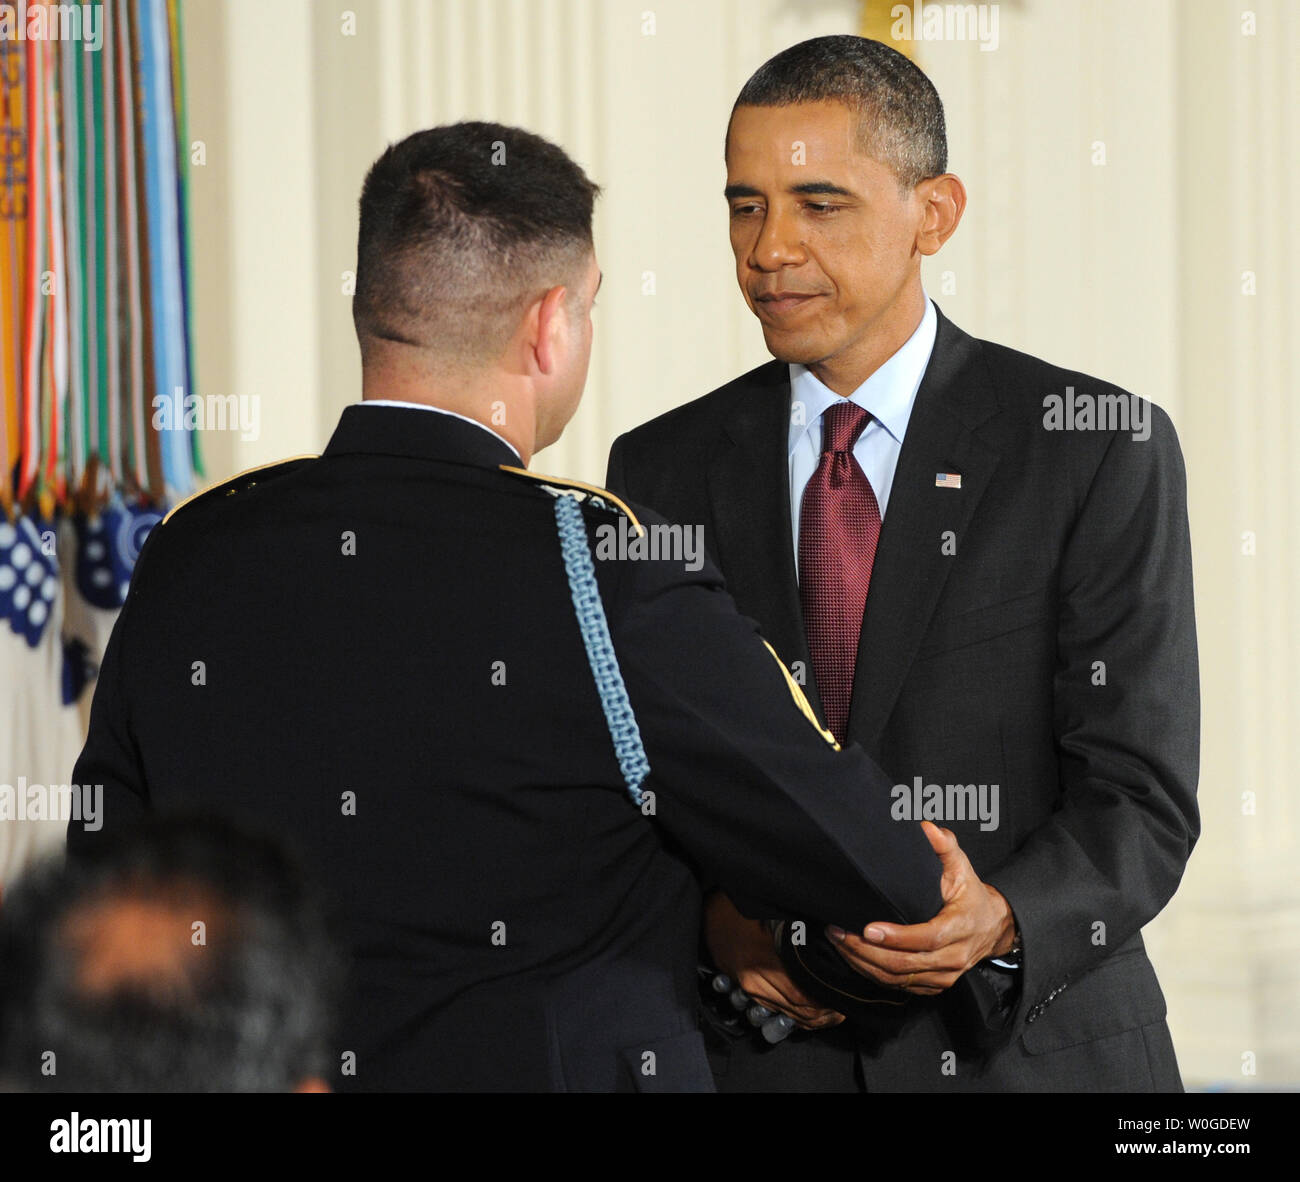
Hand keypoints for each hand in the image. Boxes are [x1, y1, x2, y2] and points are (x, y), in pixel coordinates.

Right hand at [705, 892, 844, 1029]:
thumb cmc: (739, 907)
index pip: (801, 997)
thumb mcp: (771, 914)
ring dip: (811, 1019)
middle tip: (843, 1010)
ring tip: (832, 1013)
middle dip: (823, 1015)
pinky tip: (809, 1010)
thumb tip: (828, 942)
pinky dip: (794, 1014)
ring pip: (786, 1014)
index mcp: (762, 963)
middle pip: (796, 1011)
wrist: (707, 913)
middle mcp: (755, 982)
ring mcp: (749, 988)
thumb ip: (796, 934)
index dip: (824, 1003)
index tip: (842, 1000)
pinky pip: (774, 1009)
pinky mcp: (746, 988)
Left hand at [827, 822, 1016, 995]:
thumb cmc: (971, 894)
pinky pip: (900, 987)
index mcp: (961, 927)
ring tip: (838, 942)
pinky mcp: (934, 986)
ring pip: (899, 979)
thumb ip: (945, 846)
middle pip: (906, 964)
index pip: (928, 938)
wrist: (992, 927)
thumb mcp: (962, 867)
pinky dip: (873, 974)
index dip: (897, 937)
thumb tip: (926, 828)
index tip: (868, 928)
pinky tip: (854, 957)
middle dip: (867, 951)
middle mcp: (954, 957)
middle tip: (838, 932)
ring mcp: (944, 976)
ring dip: (864, 963)